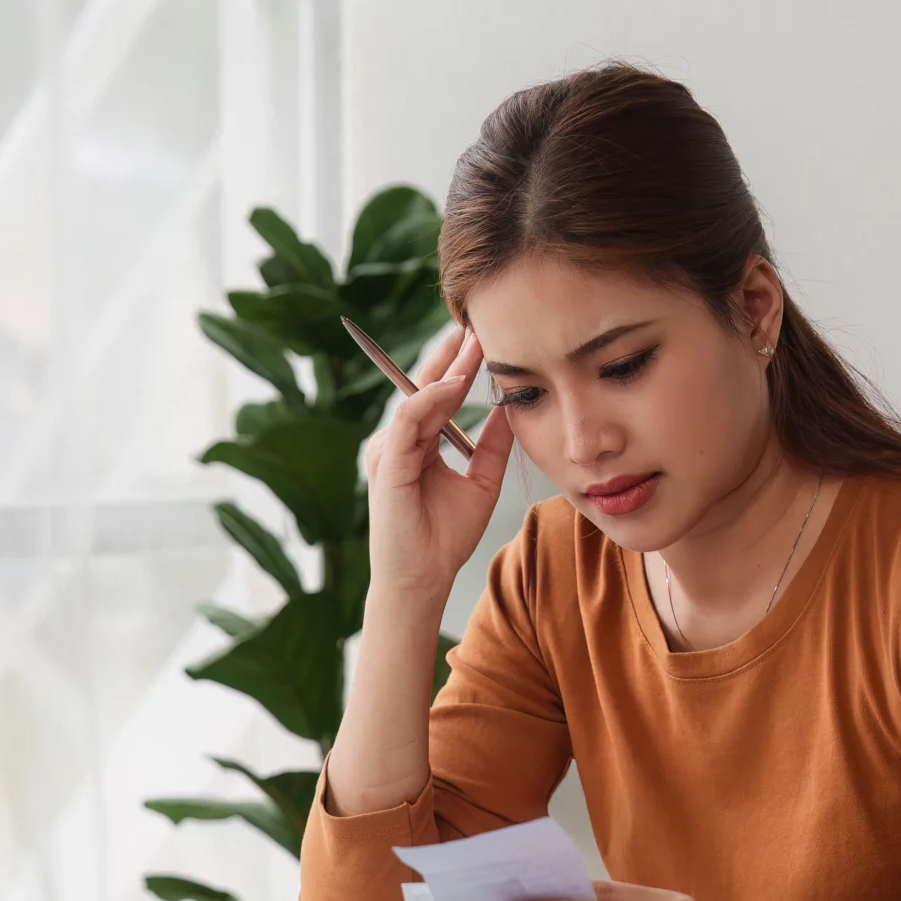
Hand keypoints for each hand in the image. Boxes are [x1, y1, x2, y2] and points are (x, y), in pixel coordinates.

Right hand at [359, 326, 514, 602]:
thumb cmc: (446, 537)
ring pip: (418, 396)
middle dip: (453, 354)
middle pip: (426, 386)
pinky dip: (430, 400)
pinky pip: (408, 420)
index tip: (487, 337)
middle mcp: (400, 441)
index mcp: (420, 443)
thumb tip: (513, 408)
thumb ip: (493, 445)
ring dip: (446, 369)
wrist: (424, 577)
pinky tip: (454, 384)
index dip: (461, 364)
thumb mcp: (482, 481)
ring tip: (472, 343)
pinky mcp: (386, 463)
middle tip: (478, 323)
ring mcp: (390, 449)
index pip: (439, 393)